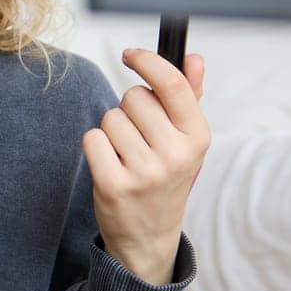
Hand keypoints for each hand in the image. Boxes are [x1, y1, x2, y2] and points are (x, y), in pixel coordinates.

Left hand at [81, 49, 209, 284]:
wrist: (148, 236)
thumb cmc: (166, 178)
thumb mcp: (186, 141)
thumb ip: (189, 96)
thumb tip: (194, 57)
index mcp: (198, 138)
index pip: (172, 85)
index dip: (148, 61)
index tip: (131, 54)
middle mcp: (175, 155)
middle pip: (134, 97)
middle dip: (129, 108)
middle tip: (138, 136)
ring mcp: (145, 173)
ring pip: (110, 117)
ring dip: (112, 130)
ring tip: (126, 155)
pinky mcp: (114, 186)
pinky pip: (92, 138)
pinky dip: (96, 146)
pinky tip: (110, 165)